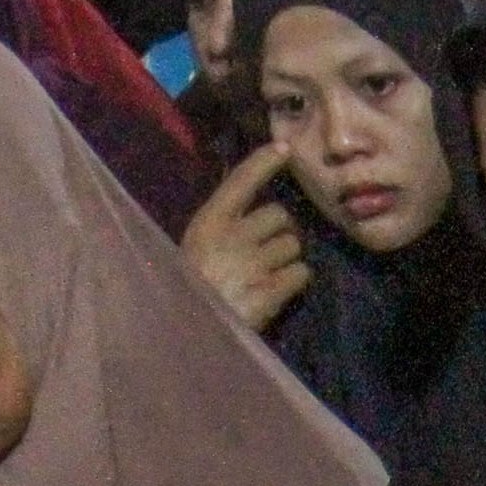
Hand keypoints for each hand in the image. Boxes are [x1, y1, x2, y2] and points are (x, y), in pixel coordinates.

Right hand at [181, 144, 312, 329]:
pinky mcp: (271, 292)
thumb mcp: (194, 251)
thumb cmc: (186, 292)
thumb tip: (250, 213)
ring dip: (288, 259)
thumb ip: (220, 230)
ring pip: (294, 246)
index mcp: (208, 223)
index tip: (285, 149)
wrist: (184, 336)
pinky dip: (296, 282)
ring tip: (267, 276)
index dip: (264, 162)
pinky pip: (302, 273)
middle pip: (280, 216)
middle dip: (280, 231)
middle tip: (268, 252)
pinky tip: (278, 292)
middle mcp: (233, 236)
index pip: (240, 181)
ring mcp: (254, 264)